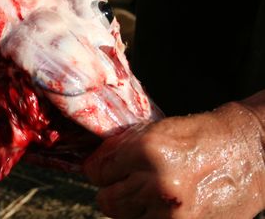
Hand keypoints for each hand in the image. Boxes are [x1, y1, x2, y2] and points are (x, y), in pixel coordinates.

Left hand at [84, 100, 264, 217]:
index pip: (95, 172)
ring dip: (132, 207)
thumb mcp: (157, 130)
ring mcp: (172, 212)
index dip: (99, 170)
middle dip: (114, 189)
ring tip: (151, 193)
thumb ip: (122, 149)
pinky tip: (164, 204)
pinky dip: (151, 217)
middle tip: (129, 182)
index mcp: (146, 150)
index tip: (105, 170)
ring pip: (125, 218)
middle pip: (107, 200)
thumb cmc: (203, 135)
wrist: (252, 151)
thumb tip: (92, 165)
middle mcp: (156, 183)